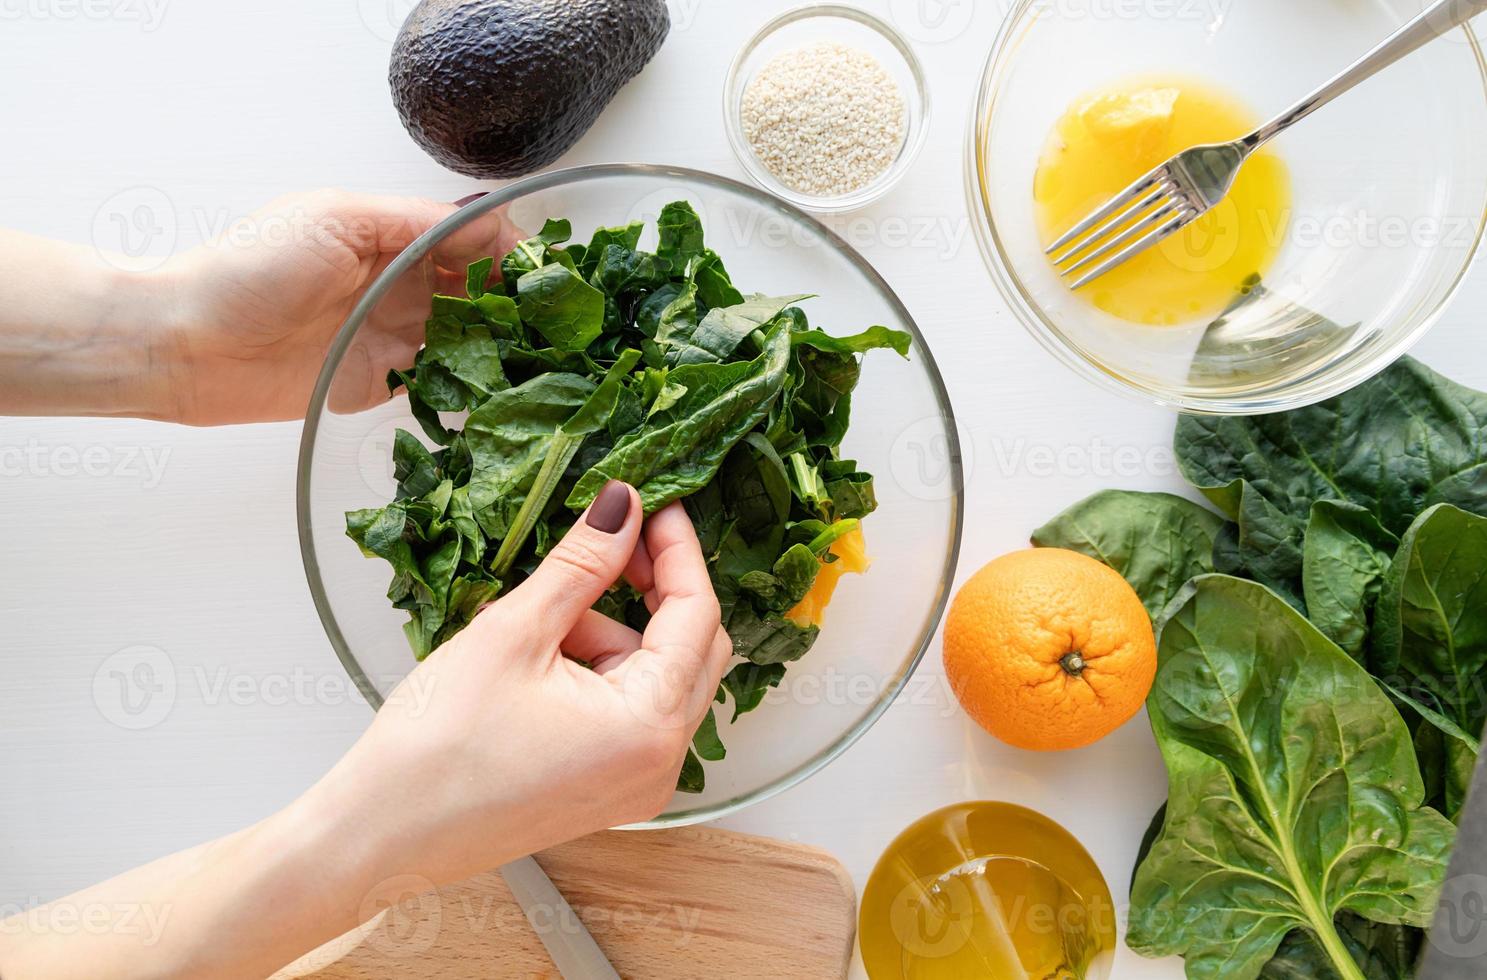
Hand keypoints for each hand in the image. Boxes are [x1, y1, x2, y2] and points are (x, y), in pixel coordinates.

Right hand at [0, 481, 730, 979]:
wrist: (362, 844)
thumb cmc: (422, 753)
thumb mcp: (504, 633)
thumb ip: (574, 561)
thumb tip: (624, 498)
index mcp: (649, 727)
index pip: (698, 613)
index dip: (678, 544)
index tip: (652, 489)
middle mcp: (656, 759)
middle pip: (684, 640)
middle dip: (639, 583)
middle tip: (581, 537)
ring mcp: (627, 774)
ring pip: (645, 665)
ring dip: (599, 621)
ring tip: (521, 608)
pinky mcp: (592, 776)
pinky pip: (613, 697)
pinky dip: (583, 658)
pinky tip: (520, 643)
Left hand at [164, 190, 521, 423]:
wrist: (190, 345)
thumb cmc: (251, 269)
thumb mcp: (338, 218)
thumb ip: (415, 221)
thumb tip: (487, 225)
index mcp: (390, 234)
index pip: (470, 236)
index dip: (509, 250)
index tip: (541, 272)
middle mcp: (399, 283)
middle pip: (478, 287)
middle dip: (516, 299)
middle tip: (552, 319)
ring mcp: (394, 334)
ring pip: (469, 336)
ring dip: (502, 343)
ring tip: (539, 354)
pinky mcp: (383, 383)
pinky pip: (441, 383)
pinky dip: (471, 385)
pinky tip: (502, 388)